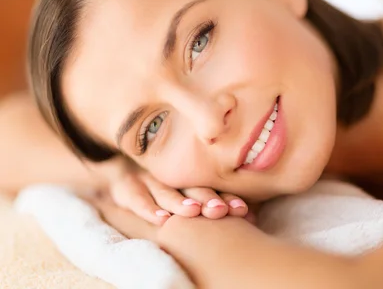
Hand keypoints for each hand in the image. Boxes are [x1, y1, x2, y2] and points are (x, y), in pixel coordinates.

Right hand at [89, 191, 257, 241]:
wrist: (117, 173)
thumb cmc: (163, 188)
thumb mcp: (186, 192)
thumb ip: (217, 202)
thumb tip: (254, 216)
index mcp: (190, 177)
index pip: (212, 186)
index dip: (228, 197)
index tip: (243, 210)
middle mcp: (172, 176)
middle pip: (192, 187)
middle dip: (208, 198)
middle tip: (221, 210)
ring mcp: (148, 179)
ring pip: (166, 191)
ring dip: (180, 202)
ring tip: (194, 212)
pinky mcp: (125, 186)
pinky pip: (137, 198)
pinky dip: (149, 209)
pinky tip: (161, 219)